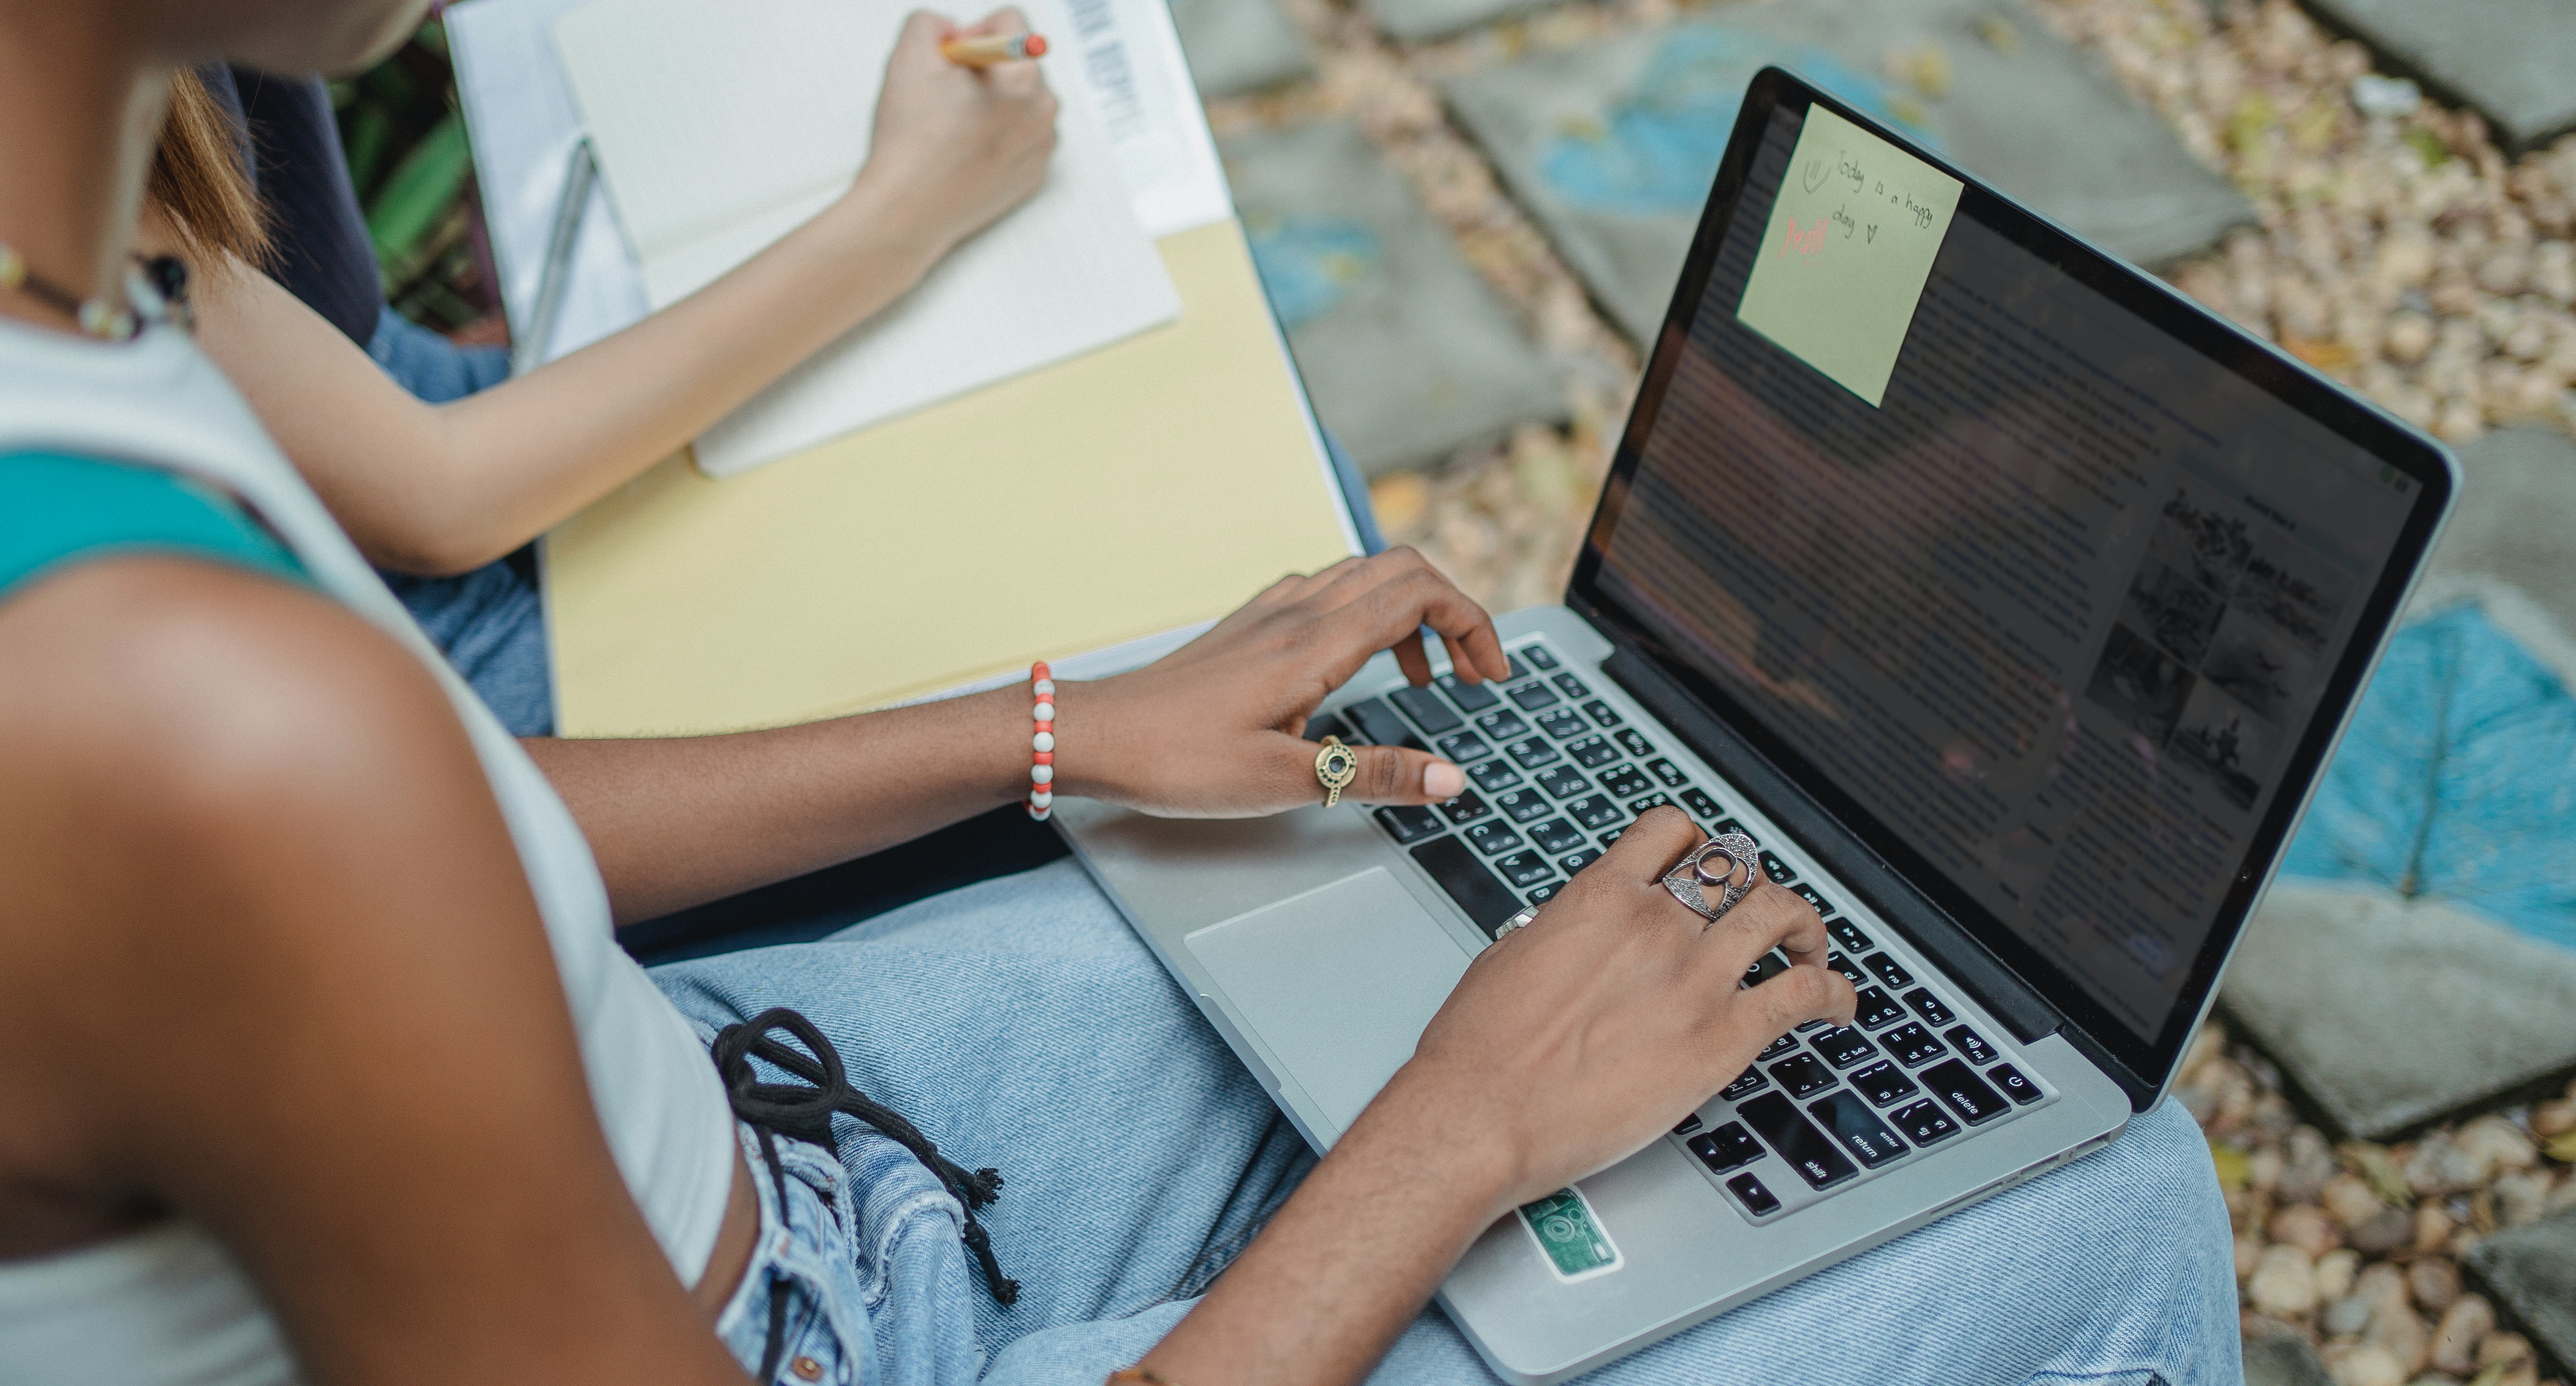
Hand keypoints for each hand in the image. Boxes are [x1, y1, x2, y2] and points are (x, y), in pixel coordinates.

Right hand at [852, 10, 1058, 262]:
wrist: (909, 210)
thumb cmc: (911, 142)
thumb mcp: (909, 54)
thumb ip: (932, 23)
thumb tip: (951, 31)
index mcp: (1024, 78)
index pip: (1011, 23)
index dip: (971, 32)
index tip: (951, 59)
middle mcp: (1044, 112)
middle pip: (1018, 64)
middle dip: (984, 71)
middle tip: (946, 97)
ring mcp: (1042, 149)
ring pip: (1020, 103)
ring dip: (992, 104)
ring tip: (953, 129)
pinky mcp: (1033, 177)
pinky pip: (1019, 140)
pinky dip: (996, 139)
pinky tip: (964, 152)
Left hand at [1053, 548, 1510, 816]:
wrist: (1097, 735)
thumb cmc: (1176, 759)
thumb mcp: (1283, 781)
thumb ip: (1373, 776)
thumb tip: (1452, 778)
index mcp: (1316, 643)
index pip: (1422, 596)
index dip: (1475, 626)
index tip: (1491, 678)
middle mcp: (1298, 612)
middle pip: (1405, 571)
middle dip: (1456, 614)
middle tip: (1472, 676)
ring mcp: (1271, 611)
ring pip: (1367, 575)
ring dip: (1413, 613)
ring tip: (1425, 678)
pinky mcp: (1251, 624)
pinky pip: (1327, 591)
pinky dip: (1367, 614)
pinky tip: (1357, 666)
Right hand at [1377, 809, 1854, 1212]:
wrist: (1480, 1114)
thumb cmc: (1478, 1051)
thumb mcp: (1508, 957)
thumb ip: (1559, 931)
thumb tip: (1572, 929)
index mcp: (1599, 898)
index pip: (1671, 833)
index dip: (1697, 843)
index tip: (1704, 864)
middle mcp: (1655, 926)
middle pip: (1734, 868)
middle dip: (1753, 885)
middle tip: (1757, 911)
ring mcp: (1694, 979)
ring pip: (1780, 914)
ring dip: (1805, 926)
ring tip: (1810, 948)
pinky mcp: (1723, 1039)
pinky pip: (1802, 996)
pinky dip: (1835, 993)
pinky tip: (1837, 1005)